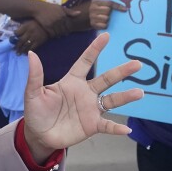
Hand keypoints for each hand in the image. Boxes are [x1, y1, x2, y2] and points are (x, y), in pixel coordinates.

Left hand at [13, 20, 49, 54]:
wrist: (48, 25)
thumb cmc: (36, 22)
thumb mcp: (28, 21)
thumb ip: (21, 24)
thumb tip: (13, 26)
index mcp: (26, 26)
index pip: (17, 33)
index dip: (14, 37)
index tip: (12, 40)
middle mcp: (29, 32)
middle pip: (21, 40)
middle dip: (17, 46)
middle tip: (13, 50)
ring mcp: (34, 38)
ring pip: (26, 45)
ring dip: (21, 50)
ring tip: (18, 54)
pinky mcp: (38, 42)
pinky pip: (32, 47)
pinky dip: (28, 51)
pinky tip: (25, 54)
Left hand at [18, 32, 143, 150]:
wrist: (39, 135)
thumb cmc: (36, 111)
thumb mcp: (33, 93)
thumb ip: (35, 75)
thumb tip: (32, 54)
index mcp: (72, 81)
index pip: (85, 62)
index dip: (95, 49)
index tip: (106, 35)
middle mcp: (85, 92)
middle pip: (106, 79)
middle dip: (121, 71)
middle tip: (137, 64)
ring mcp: (91, 109)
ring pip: (112, 100)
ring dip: (125, 97)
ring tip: (140, 93)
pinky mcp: (92, 125)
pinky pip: (107, 125)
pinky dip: (116, 127)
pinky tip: (126, 129)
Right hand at [33, 2, 81, 37]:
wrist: (38, 8)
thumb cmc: (50, 7)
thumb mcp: (60, 8)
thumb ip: (70, 12)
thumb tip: (80, 13)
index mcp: (63, 15)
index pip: (69, 25)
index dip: (68, 29)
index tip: (67, 31)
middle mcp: (59, 19)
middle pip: (64, 30)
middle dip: (64, 33)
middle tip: (63, 34)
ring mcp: (53, 23)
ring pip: (59, 33)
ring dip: (59, 35)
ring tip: (58, 35)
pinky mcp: (47, 27)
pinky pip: (52, 34)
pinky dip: (53, 35)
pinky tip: (53, 34)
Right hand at [89, 0, 125, 30]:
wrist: (91, 16)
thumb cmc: (101, 9)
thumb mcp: (104, 3)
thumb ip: (111, 3)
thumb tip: (125, 7)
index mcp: (95, 1)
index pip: (109, 3)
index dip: (118, 6)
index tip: (125, 9)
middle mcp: (92, 8)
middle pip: (107, 10)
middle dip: (110, 13)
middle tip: (110, 13)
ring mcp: (92, 16)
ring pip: (106, 18)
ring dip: (108, 19)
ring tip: (107, 18)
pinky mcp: (93, 24)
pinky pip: (104, 25)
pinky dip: (106, 25)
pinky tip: (105, 23)